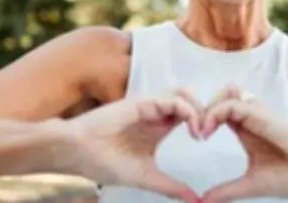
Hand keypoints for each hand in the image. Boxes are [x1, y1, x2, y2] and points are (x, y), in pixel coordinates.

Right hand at [60, 88, 204, 202]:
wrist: (77, 153)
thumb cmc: (104, 162)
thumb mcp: (145, 177)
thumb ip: (170, 186)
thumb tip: (194, 200)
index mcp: (158, 127)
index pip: (189, 115)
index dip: (203, 123)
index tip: (207, 143)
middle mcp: (156, 113)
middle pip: (190, 101)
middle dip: (206, 113)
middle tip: (209, 134)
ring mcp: (149, 106)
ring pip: (184, 94)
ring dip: (198, 109)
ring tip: (201, 131)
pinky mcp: (142, 103)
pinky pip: (172, 99)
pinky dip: (187, 110)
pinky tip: (192, 128)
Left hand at [198, 85, 287, 201]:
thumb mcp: (253, 184)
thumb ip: (228, 190)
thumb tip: (203, 202)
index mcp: (248, 128)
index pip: (220, 109)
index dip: (203, 118)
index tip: (195, 139)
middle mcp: (253, 116)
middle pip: (222, 94)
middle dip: (203, 107)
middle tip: (194, 131)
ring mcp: (261, 114)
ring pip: (228, 91)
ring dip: (211, 106)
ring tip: (201, 130)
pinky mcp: (266, 117)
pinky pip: (236, 104)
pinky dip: (217, 112)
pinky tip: (208, 131)